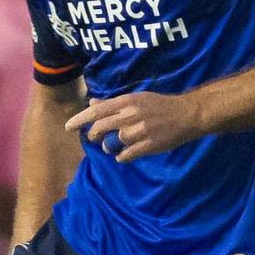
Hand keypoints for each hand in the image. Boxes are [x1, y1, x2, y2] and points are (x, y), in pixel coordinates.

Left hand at [65, 91, 202, 162]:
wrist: (187, 114)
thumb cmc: (159, 105)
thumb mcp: (136, 98)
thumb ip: (113, 103)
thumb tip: (91, 103)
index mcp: (126, 102)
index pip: (96, 111)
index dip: (79, 119)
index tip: (68, 127)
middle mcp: (130, 115)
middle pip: (99, 128)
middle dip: (92, 135)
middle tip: (94, 138)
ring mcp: (139, 132)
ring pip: (111, 143)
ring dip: (108, 147)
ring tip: (114, 145)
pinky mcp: (148, 146)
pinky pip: (125, 156)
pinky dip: (121, 157)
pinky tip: (125, 154)